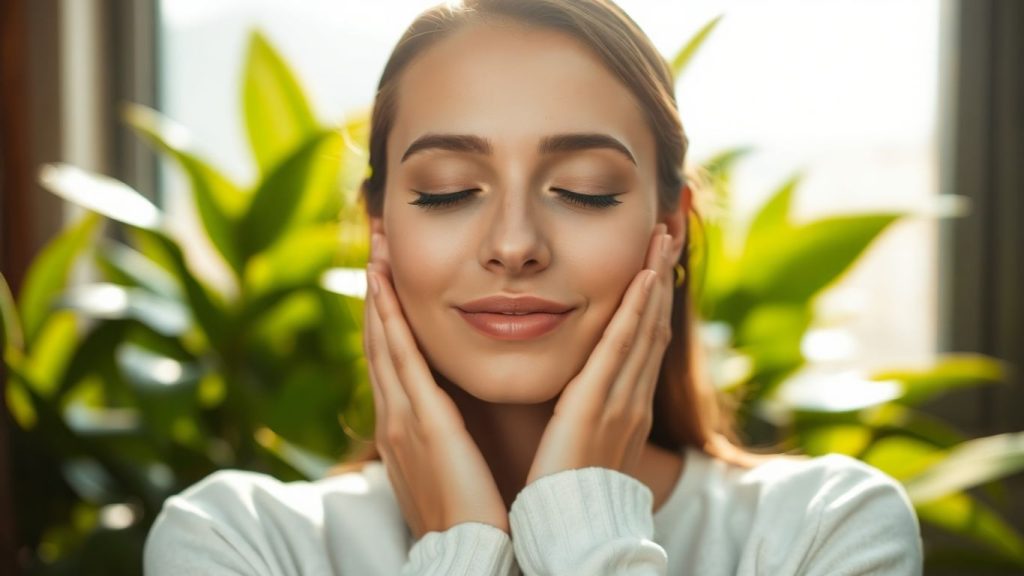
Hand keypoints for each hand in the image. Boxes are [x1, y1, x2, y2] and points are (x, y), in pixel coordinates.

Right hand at [363, 239, 508, 539]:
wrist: (467, 555)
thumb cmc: (469, 515)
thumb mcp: (451, 465)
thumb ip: (448, 435)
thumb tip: (454, 415)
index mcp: (405, 426)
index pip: (391, 359)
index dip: (385, 317)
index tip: (386, 276)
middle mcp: (395, 416)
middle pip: (378, 342)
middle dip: (374, 293)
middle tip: (374, 244)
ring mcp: (401, 417)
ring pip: (382, 341)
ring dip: (376, 294)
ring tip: (375, 249)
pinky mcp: (421, 421)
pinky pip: (399, 358)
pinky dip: (387, 319)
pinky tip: (382, 287)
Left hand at [526, 223, 675, 484]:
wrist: (571, 534)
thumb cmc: (564, 493)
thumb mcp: (577, 442)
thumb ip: (578, 410)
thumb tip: (568, 392)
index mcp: (624, 405)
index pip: (642, 337)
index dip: (651, 296)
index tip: (654, 256)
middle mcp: (632, 397)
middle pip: (653, 322)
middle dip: (662, 273)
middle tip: (671, 227)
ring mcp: (623, 399)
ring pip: (645, 325)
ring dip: (655, 276)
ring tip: (663, 233)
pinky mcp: (600, 404)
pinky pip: (624, 348)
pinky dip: (637, 310)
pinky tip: (643, 277)